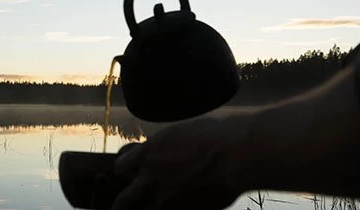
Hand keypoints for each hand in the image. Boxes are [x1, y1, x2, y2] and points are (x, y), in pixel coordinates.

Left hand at [111, 112, 253, 209]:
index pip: (120, 167)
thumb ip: (167, 147)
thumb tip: (163, 152)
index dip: (124, 171)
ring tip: (158, 206)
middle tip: (122, 207)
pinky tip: (185, 205)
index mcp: (149, 153)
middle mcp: (152, 179)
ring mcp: (168, 200)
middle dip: (121, 206)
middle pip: (123, 202)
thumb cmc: (217, 135)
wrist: (239, 154)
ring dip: (149, 209)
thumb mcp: (182, 132)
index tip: (128, 173)